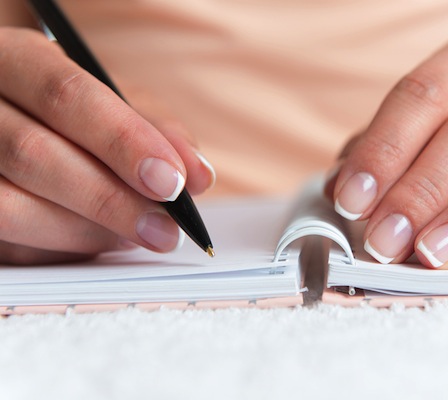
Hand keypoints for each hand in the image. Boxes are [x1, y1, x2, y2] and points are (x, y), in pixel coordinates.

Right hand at [0, 28, 214, 264]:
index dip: (123, 143)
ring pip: (9, 206)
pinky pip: (7, 243)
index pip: (66, 96)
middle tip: (165, 230)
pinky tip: (101, 241)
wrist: (14, 111)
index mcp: (17, 60)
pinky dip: (60, 249)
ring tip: (138, 237)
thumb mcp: (114, 99)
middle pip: (31, 153)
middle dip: (110, 200)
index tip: (173, 184)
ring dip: (85, 232)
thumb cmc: (72, 107)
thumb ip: (157, 130)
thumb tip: (199, 177)